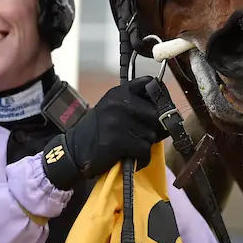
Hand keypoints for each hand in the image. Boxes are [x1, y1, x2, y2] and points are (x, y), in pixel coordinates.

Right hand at [42, 78, 167, 188]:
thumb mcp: (113, 108)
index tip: (161, 109)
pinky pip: (144, 151)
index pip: (151, 83)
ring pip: (151, 135)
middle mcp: (119, 102)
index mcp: (119, 91)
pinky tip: (131, 158)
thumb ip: (135, 105)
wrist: (74, 150)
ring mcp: (117, 121)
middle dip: (154, 129)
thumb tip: (168, 114)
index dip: (161, 97)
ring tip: (131, 148)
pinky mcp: (117, 141)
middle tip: (142, 136)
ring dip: (145, 145)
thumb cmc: (99, 131)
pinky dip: (141, 159)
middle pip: (157, 114)